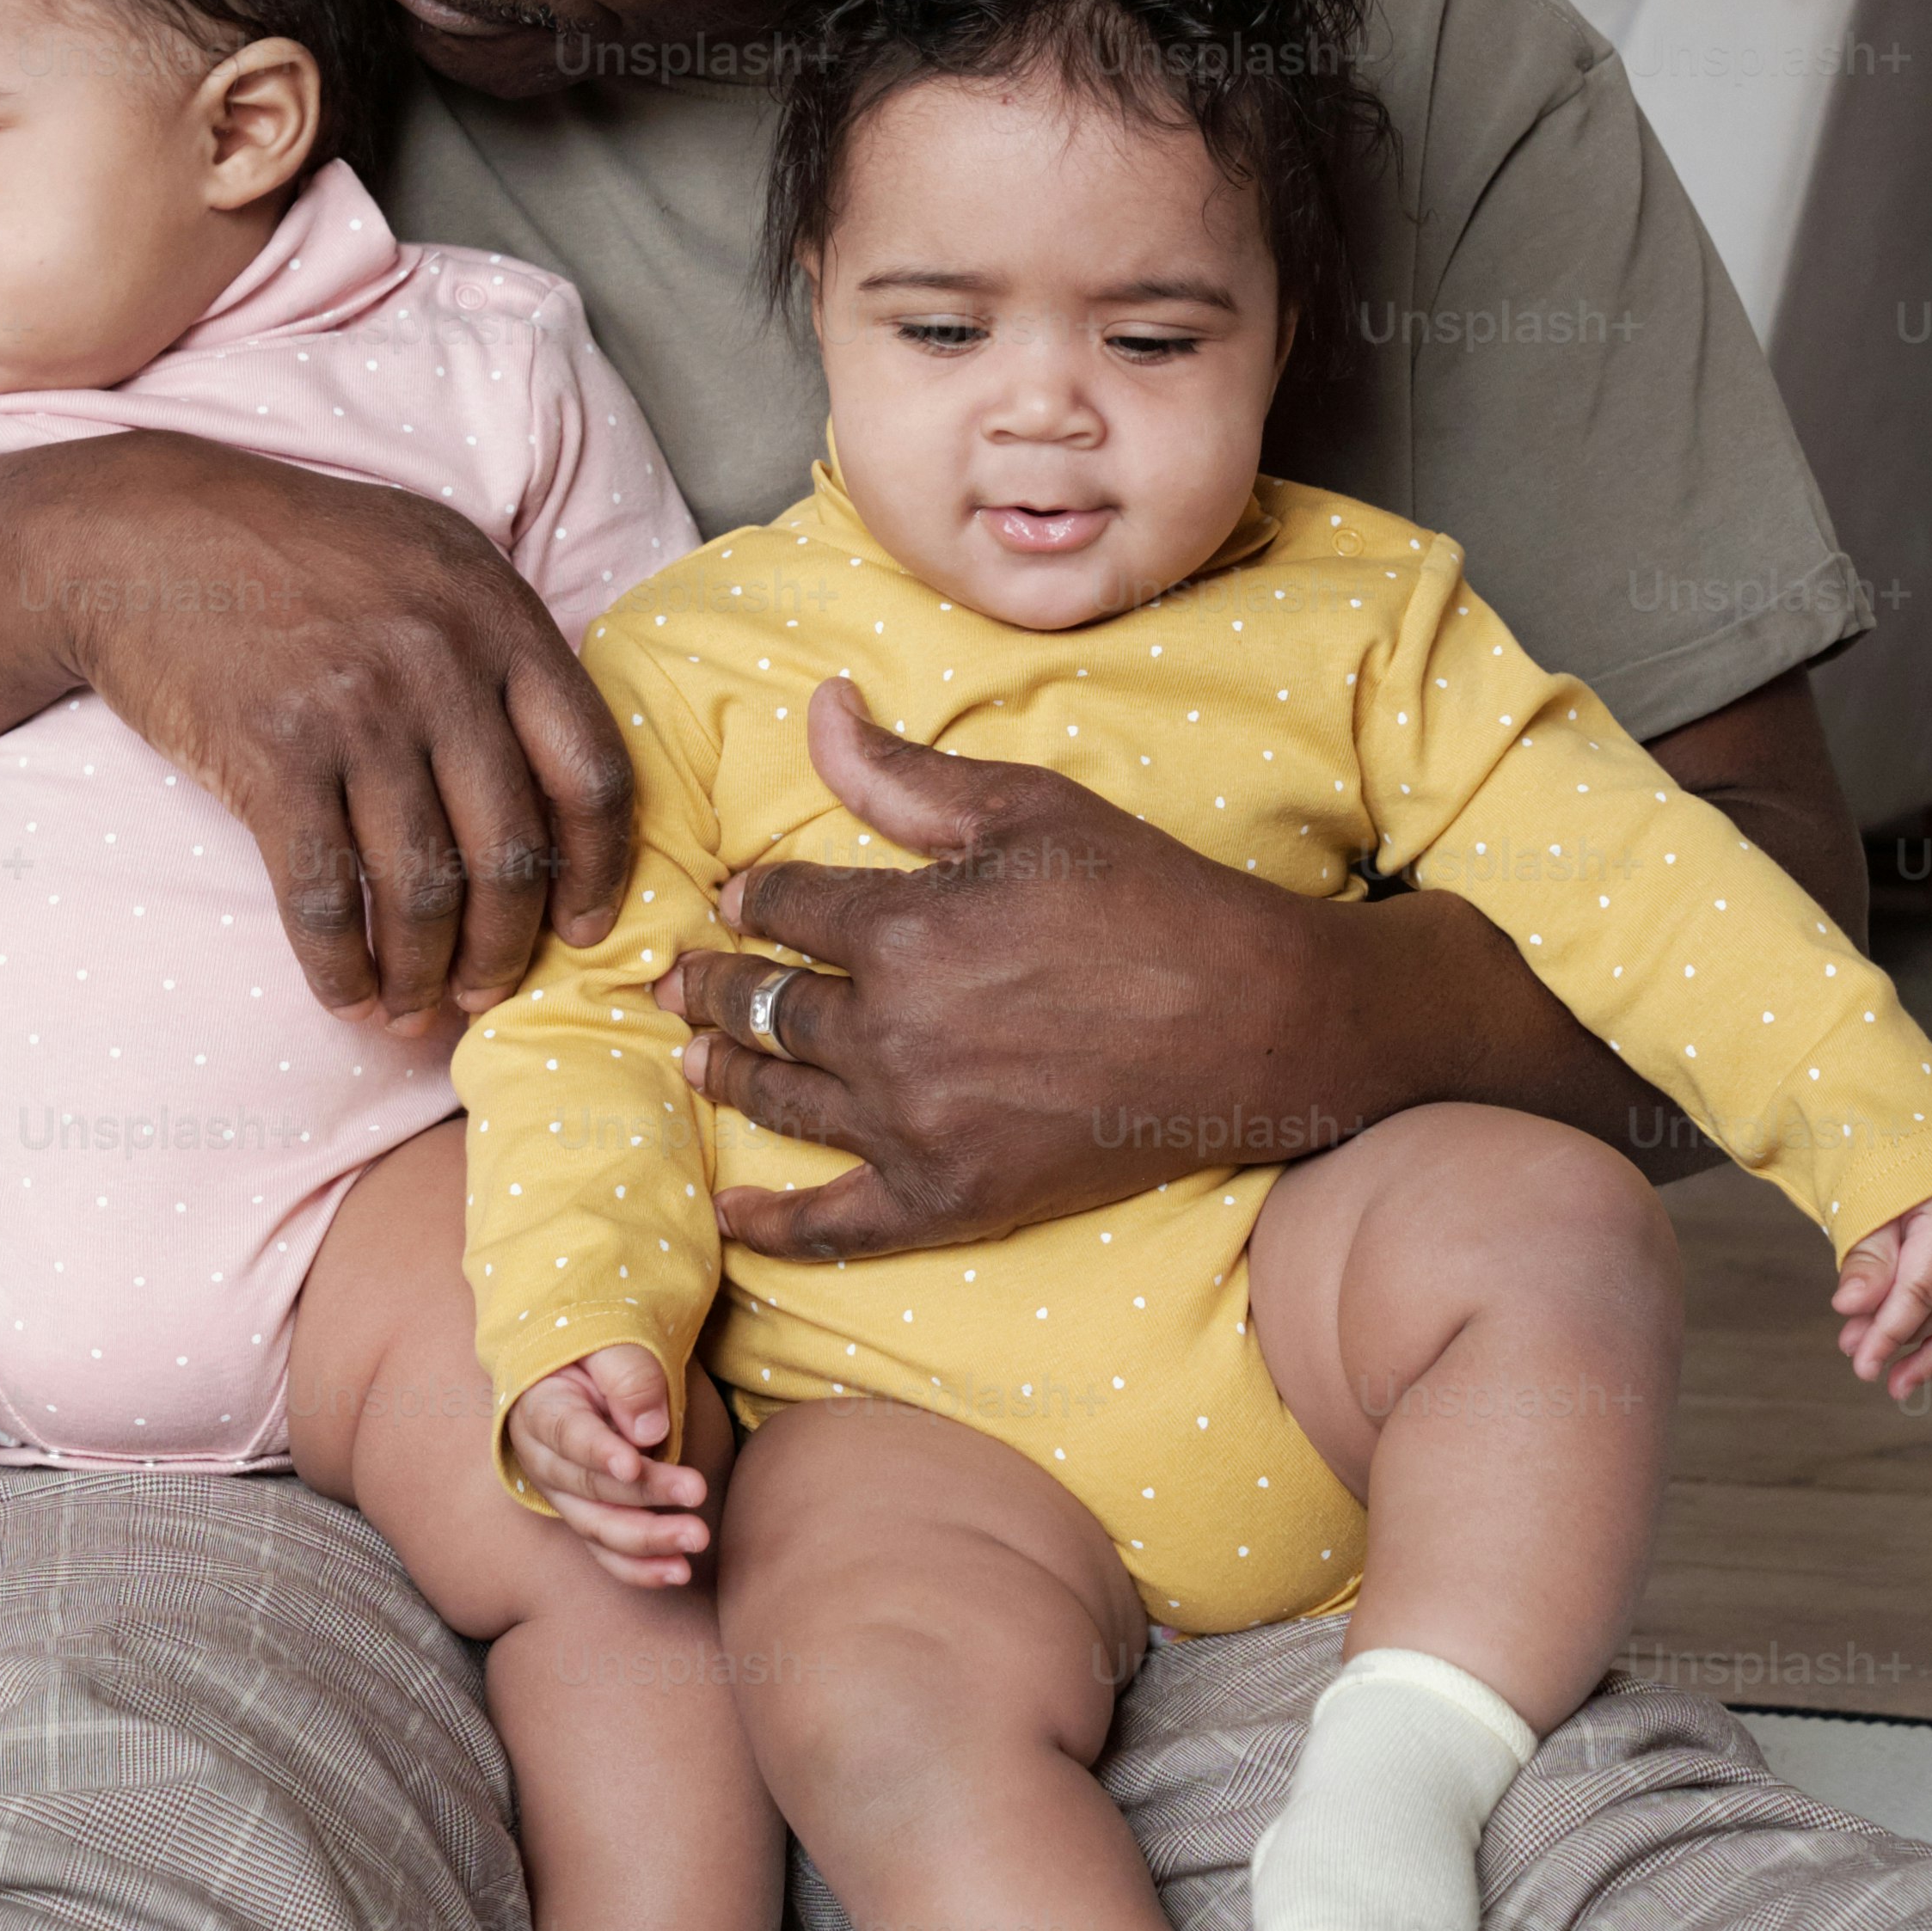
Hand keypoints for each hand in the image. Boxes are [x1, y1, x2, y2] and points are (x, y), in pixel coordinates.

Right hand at [50, 432, 640, 1034]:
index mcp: (498, 616)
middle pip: (512, 851)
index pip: (592, 771)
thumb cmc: (296, 549)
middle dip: (506, 948)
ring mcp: (357, 712)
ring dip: (425, 974)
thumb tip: (561, 774)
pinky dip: (341, 968)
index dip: (600, 870)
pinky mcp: (272, 756)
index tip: (586, 929)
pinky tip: (348, 997)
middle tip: (489, 991)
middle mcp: (441, 665)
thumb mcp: (429, 554)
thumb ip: (502, 645)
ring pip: (423, 889)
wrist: (144, 534)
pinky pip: (324, 896)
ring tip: (417, 1010)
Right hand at [503, 1344, 709, 1590]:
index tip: (633, 1465)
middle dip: (644, 1495)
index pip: (568, 1435)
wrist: (579, 1374)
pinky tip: (676, 1572)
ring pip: (598, 1527)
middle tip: (696, 1492)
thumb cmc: (597, 1355)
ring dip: (647, 1540)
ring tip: (694, 1540)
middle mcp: (543, 1461)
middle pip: (590, 1486)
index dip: (599, 1452)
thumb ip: (628, 1377)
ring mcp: (563, 1496)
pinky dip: (639, 1568)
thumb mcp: (610, 1345)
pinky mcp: (587, 1517)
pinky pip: (607, 1551)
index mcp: (540, 1410)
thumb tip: (649, 1432)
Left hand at [659, 678, 1382, 1260]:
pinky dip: (772, 1220)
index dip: (754, 898)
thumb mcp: (1027, 811)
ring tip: (693, 1055)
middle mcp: (889, 1034)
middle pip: (766, 1006)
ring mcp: (915, 1125)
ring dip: (726, 1072)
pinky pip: (834, 1224)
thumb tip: (818, 706)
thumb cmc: (1148, 898)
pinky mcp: (950, 1198)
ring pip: (782, 1098)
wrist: (1253, 1023)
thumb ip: (904, 774)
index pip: (787, 907)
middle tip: (678, 980)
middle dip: (714, 986)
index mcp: (900, 930)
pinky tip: (728, 1208)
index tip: (738, 899)